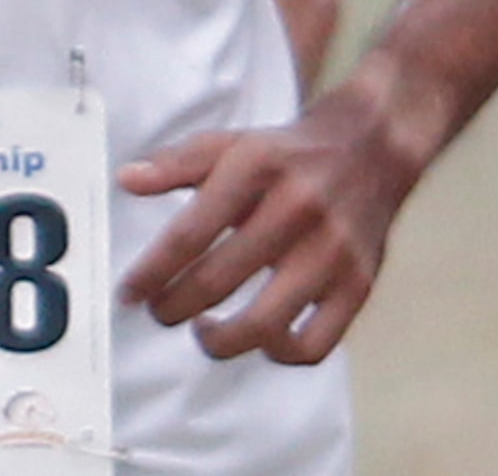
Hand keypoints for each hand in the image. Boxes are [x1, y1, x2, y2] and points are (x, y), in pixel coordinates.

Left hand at [115, 87, 421, 364]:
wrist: (370, 149)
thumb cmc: (285, 154)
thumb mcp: (229, 143)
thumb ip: (175, 163)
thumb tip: (126, 181)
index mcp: (255, 169)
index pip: (191, 231)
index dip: (152, 270)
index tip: (129, 293)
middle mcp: (295, 210)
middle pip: (219, 278)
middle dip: (175, 305)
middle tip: (158, 311)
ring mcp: (331, 252)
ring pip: (265, 323)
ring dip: (220, 341)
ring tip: (202, 332)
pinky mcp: (359, 285)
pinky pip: (316, 344)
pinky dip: (279, 354)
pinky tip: (259, 340)